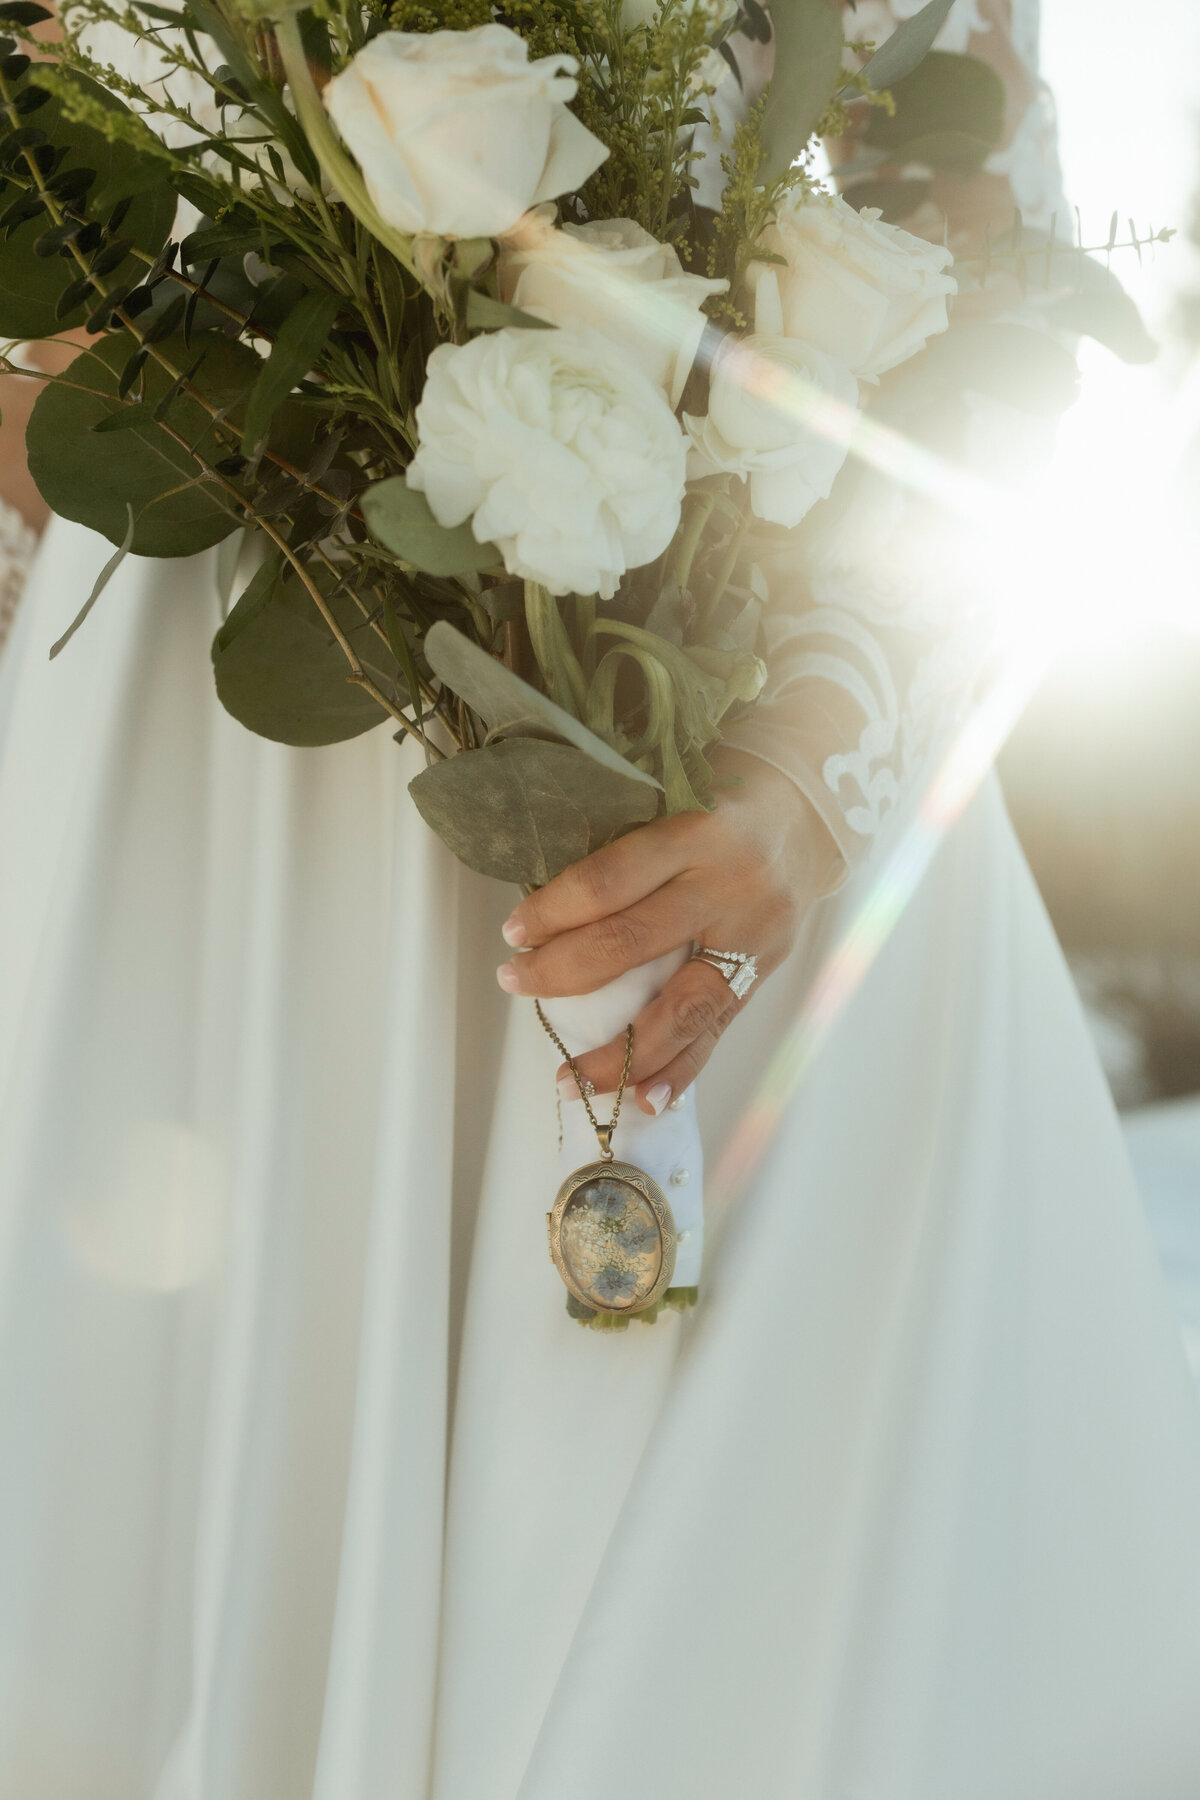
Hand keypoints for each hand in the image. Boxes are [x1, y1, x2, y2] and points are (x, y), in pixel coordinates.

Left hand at [495, 750, 843, 1113]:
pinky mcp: (767, 971)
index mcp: (696, 832)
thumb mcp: (676, 804)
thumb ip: (629, 851)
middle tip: (515, 983)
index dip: (553, 911)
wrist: (809, 815)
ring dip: (619, 1052)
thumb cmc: (722, 804)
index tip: (513, 933)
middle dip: (563, 974)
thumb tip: (550, 913)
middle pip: (632, 943)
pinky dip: (680, 1069)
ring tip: (571, 1081)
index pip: (609, 881)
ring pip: (679, 1007)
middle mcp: (728, 886)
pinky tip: (646, 1098)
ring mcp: (753, 936)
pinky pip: (717, 1029)